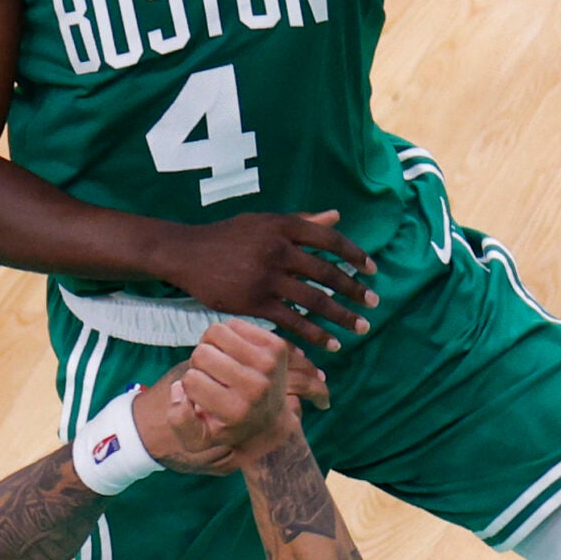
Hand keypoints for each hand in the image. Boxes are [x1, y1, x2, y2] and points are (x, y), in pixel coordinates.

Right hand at [141, 322, 330, 474]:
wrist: (270, 420)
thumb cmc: (227, 426)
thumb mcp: (199, 438)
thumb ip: (179, 420)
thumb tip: (178, 389)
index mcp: (235, 411)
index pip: (191, 379)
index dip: (190, 384)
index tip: (204, 395)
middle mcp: (255, 388)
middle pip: (201, 353)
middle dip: (200, 363)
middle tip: (213, 377)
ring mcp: (269, 363)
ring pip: (215, 332)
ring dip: (212, 345)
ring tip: (222, 362)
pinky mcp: (276, 345)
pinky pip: (233, 324)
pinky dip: (228, 336)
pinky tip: (235, 354)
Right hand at [157, 209, 377, 350]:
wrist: (187, 253)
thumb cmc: (228, 236)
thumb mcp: (264, 221)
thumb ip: (302, 221)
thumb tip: (336, 215)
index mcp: (283, 226)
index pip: (329, 239)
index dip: (354, 254)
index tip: (371, 270)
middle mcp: (278, 249)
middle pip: (327, 272)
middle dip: (354, 290)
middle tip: (374, 303)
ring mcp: (267, 277)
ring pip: (314, 299)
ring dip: (342, 316)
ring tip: (360, 327)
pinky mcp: (255, 302)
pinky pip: (293, 320)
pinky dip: (315, 334)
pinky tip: (331, 344)